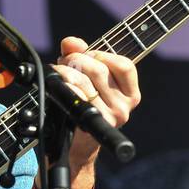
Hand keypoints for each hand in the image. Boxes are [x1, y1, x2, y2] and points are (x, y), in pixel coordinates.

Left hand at [48, 35, 140, 177]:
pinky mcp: (92, 124)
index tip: (87, 55)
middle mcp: (124, 108)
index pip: (124, 65)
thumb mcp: (87, 79)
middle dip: (76, 60)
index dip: (101, 54)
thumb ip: (81, 55)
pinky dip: (64, 87)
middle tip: (64, 62)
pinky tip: (58, 87)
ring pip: (85, 82)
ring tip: (58, 73)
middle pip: (99, 70)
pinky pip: (77, 97)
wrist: (74, 145)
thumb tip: (71, 42)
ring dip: (65, 72)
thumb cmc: (82, 108)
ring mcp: (110, 118)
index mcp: (131, 95)